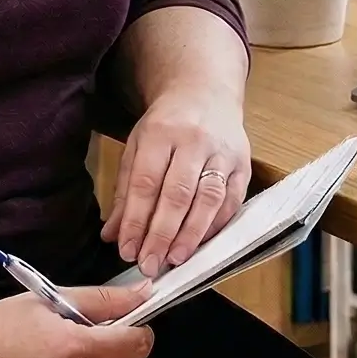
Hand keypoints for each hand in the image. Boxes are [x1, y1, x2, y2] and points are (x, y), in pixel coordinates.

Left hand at [101, 86, 252, 277]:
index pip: (145, 183)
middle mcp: (193, 141)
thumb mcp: (137, 147)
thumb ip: (126, 191)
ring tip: (175, 259)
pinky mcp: (243, 164)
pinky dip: (216, 226)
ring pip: (208, 198)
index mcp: (159, 133)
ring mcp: (222, 152)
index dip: (136, 220)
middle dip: (162, 234)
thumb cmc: (166, 125)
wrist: (205, 93)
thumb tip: (113, 235)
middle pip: (177, 193)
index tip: (127, 250)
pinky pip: (231, 200)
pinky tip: (201, 244)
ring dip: (191, 234)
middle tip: (149, 264)